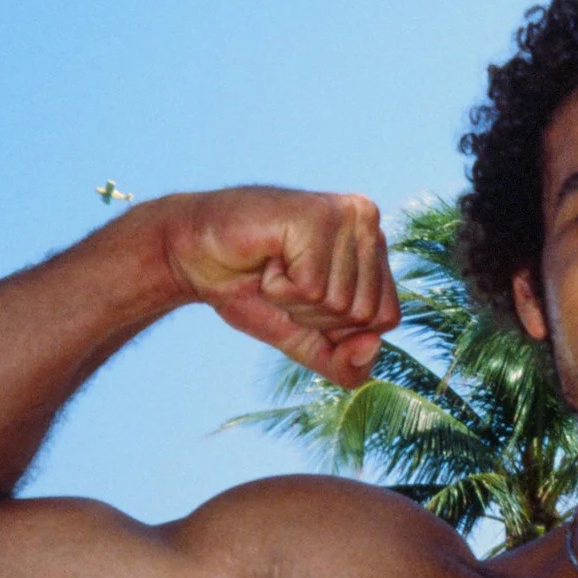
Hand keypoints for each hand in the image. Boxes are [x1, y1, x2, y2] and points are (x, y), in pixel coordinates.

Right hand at [147, 190, 400, 389]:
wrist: (191, 255)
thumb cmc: (250, 288)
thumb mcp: (304, 337)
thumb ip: (344, 361)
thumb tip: (371, 347)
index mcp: (374, 247)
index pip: (387, 318)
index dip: (339, 326)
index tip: (303, 295)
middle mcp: (368, 223)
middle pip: (365, 314)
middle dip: (313, 315)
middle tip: (283, 280)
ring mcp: (346, 215)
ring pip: (339, 302)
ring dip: (293, 300)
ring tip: (273, 267)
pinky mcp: (318, 216)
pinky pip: (311, 288)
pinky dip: (279, 287)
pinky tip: (265, 258)